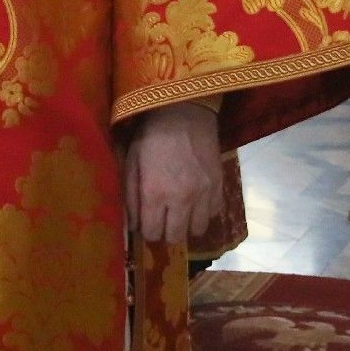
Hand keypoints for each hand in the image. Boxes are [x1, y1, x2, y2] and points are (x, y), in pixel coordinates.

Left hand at [122, 102, 224, 248]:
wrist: (184, 113)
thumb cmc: (151, 136)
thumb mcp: (131, 163)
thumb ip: (130, 196)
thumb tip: (133, 224)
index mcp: (155, 193)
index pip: (152, 233)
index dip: (147, 232)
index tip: (146, 223)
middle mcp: (181, 199)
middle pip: (176, 237)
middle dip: (166, 232)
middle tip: (162, 220)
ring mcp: (204, 194)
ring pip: (198, 230)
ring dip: (187, 225)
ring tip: (180, 212)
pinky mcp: (219, 186)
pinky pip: (214, 213)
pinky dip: (205, 212)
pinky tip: (196, 201)